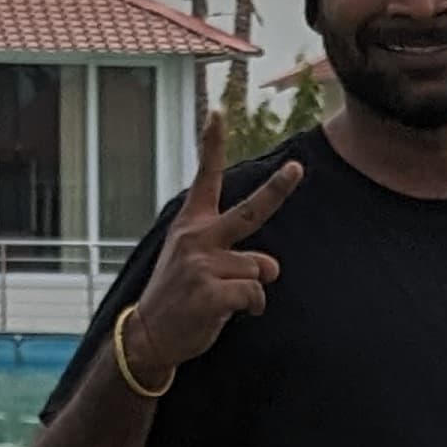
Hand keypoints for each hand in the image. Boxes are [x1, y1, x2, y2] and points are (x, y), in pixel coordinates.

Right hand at [125, 113, 300, 378]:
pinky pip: (255, 294)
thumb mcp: (189, 260)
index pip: (204, 177)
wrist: (149, 334)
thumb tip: (271, 267)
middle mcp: (198, 237)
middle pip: (251, 211)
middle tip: (297, 169)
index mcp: (192, 224)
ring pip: (261, 268)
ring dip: (253, 288)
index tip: (217, 112)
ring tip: (226, 298)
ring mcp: (204, 263)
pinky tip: (228, 312)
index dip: (211, 143)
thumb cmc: (178, 297)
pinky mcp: (212, 292)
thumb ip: (226, 251)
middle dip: (277, 189)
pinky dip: (251, 307)